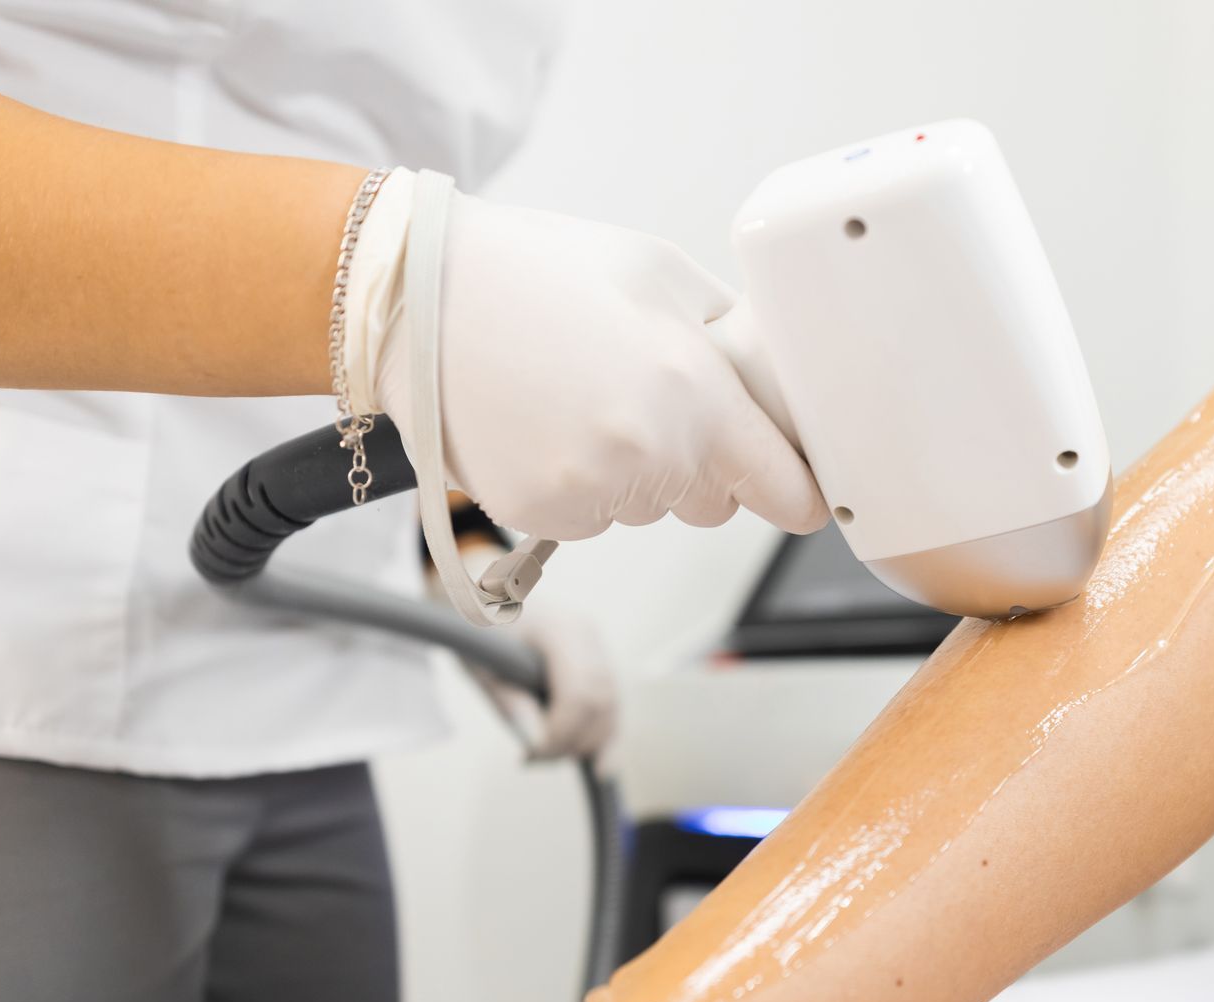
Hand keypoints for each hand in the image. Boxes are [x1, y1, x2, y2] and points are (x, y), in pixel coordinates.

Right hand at [361, 177, 827, 540]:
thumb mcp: (662, 275)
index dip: (796, 488)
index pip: (786, 492)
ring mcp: (589, 494)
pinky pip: (591, 517)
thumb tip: (784, 379)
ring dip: (638, 472)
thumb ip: (734, 336)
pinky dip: (580, 484)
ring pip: (651, 510)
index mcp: (696, 394)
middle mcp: (650, 456)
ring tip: (581, 395)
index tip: (798, 487)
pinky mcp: (539, 516)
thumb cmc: (539, 272)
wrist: (415, 295)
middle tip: (651, 397)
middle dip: (704, 465)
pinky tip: (547, 423)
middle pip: (718, 505)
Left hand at [476, 585, 617, 761]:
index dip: (562, 732)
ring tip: (550, 755)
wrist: (483, 588)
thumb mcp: (480, 665)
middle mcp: (588, 634)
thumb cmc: (477, 624)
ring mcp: (597, 643)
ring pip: (612, 704)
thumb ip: (511, 703)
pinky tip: (599, 763)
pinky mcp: (596, 656)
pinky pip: (609, 700)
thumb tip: (536, 743)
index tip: (532, 753)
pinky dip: (600, 730)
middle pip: (603, 702)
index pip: (579, 693)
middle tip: (536, 758)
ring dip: (589, 740)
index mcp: (559, 629)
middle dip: (575, 741)